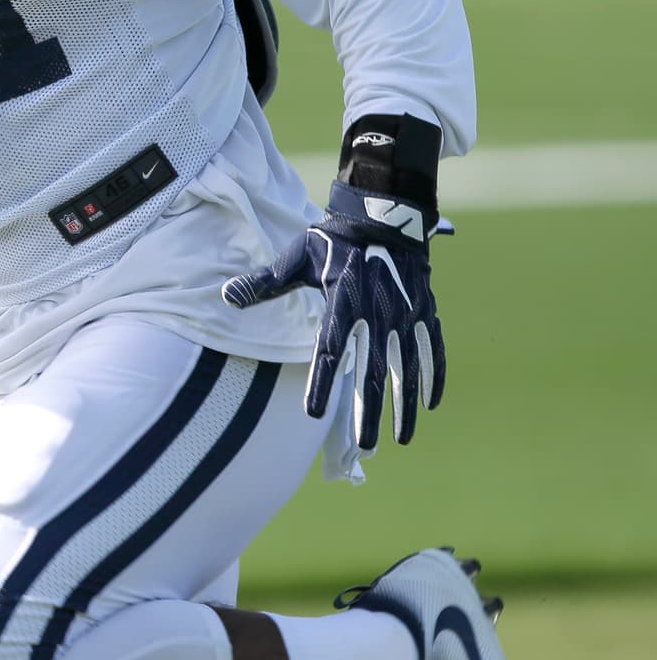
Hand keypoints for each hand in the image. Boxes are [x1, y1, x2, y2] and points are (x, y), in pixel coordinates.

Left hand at [221, 116, 448, 449]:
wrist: (384, 212)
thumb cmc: (333, 238)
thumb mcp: (297, 257)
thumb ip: (266, 283)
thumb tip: (226, 295)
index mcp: (343, 300)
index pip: (330, 349)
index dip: (321, 382)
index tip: (314, 413)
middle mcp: (378, 312)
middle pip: (373, 371)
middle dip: (369, 412)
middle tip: (365, 447)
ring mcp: (406, 313)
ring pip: (407, 368)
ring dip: (405, 406)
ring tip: (401, 439)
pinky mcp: (425, 310)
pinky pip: (433, 348)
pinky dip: (434, 376)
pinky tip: (430, 404)